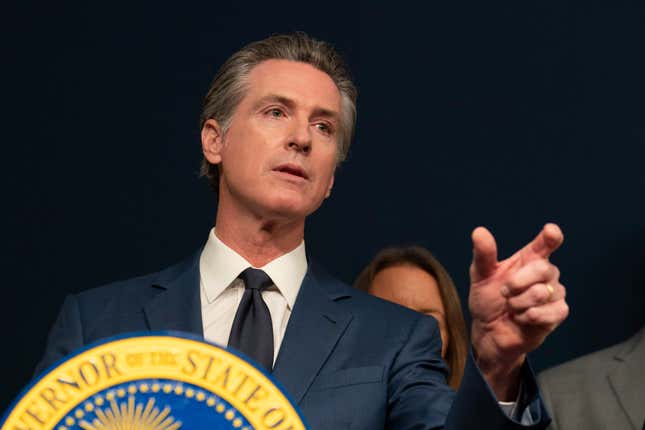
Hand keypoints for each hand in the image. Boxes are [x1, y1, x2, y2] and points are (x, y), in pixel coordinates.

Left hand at [468, 223, 567, 399]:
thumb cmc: (487, 300)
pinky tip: (521, 318)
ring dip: (518, 303)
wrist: (488, 331)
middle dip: (517, 283)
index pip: (546, 243)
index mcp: (529, 258)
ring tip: (511, 308)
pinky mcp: (558, 313)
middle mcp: (546, 273)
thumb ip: (483, 255)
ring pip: (542, 293)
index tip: (551, 230)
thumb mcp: (480, 276)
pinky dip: (528, 317)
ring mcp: (554, 293)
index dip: (551, 236)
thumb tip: (479, 231)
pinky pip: (550, 312)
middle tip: (503, 292)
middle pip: (543, 268)